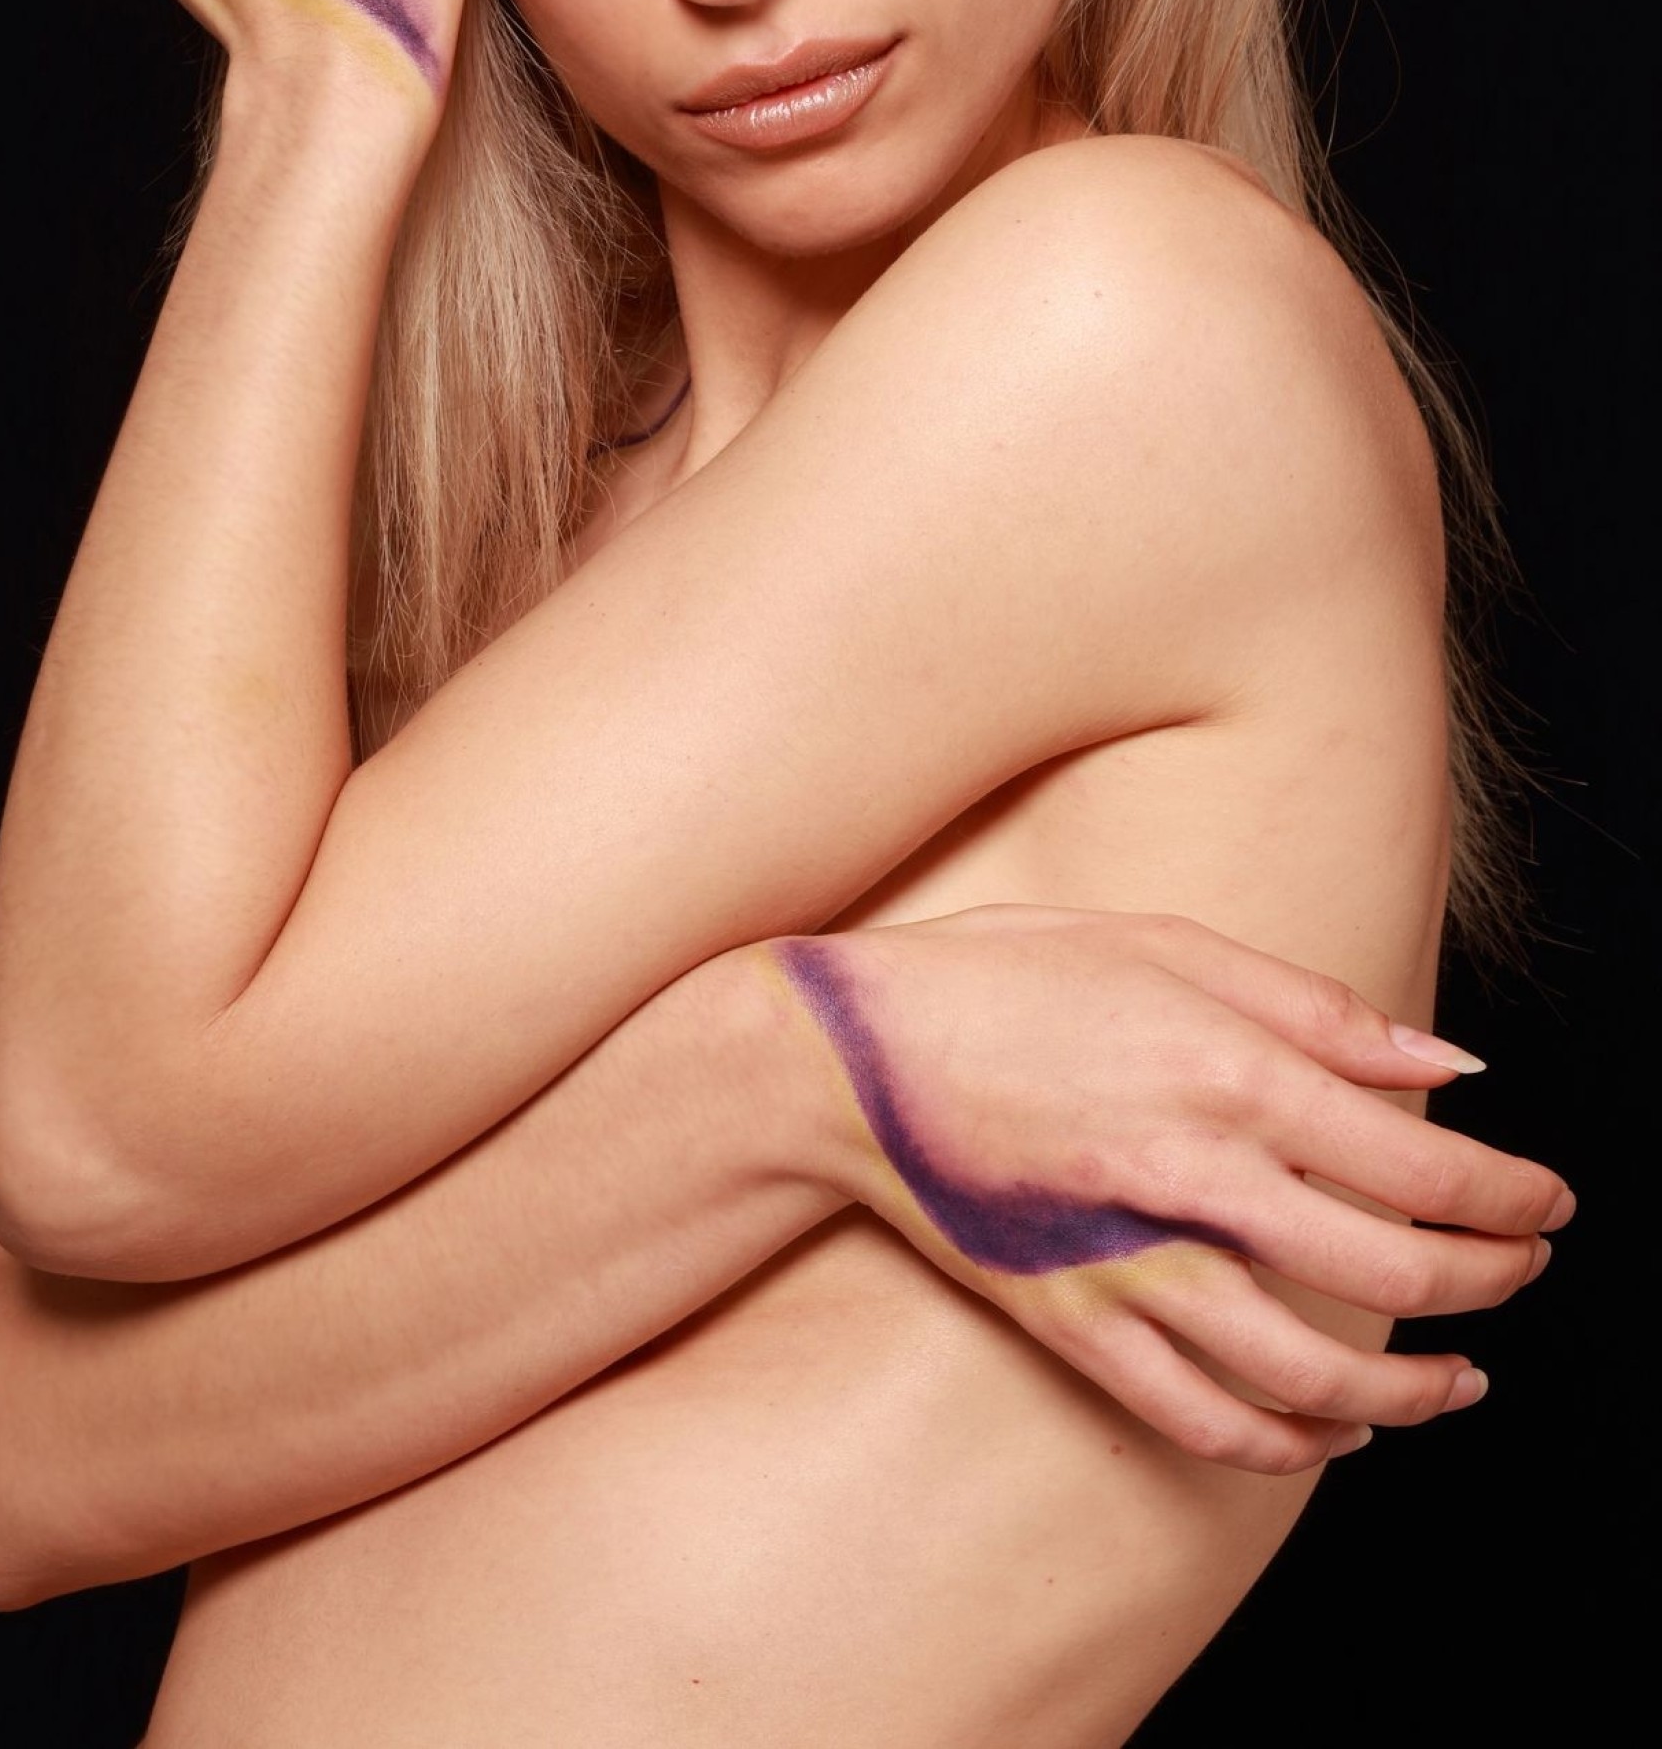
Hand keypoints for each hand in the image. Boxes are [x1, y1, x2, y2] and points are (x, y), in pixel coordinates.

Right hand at [773, 907, 1571, 1473]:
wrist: (842, 1060)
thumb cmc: (1003, 977)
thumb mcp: (1160, 941)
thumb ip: (1313, 1006)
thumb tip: (1448, 1062)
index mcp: (1225, 1069)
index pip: (1420, 1165)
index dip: (1509, 1195)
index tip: (1547, 1201)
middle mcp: (1193, 1179)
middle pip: (1393, 1273)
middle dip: (1488, 1284)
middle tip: (1522, 1274)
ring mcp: (1133, 1268)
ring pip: (1315, 1378)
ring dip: (1411, 1394)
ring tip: (1456, 1382)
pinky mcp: (1078, 1329)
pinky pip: (1208, 1424)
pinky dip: (1290, 1448)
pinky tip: (1331, 1432)